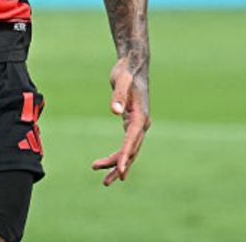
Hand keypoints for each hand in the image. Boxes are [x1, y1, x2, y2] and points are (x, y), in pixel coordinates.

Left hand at [91, 55, 150, 185]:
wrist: (133, 64)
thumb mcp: (121, 80)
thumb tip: (114, 111)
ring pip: (129, 149)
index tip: (119, 169)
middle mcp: (142, 123)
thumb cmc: (126, 71)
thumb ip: (118, 95)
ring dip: (117, 163)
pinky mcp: (132, 121)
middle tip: (106, 181)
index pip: (132, 139)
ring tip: (104, 179)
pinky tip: (108, 164)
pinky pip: (126, 143)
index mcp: (141, 116)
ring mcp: (138, 123)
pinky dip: (118, 154)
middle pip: (131, 149)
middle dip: (119, 166)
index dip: (125, 155)